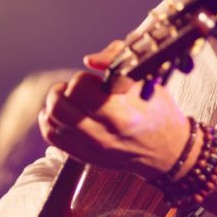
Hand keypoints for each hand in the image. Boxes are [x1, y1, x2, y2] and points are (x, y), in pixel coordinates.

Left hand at [37, 42, 190, 176]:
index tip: (94, 81)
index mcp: (121, 114)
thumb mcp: (147, 81)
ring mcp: (91, 149)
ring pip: (51, 121)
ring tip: (70, 101)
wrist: (167, 151)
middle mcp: (103, 135)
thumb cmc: (158, 113)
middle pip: (59, 106)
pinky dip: (50, 122)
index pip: (80, 88)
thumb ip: (118, 60)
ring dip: (55, 104)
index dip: (83, 78)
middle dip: (62, 90)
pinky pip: (52, 137)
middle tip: (75, 89)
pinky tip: (62, 114)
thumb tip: (90, 60)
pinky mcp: (84, 157)